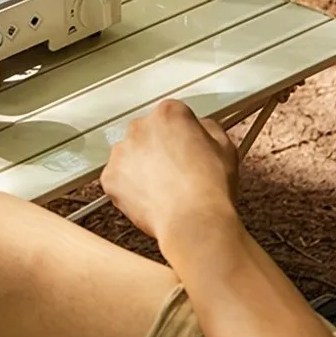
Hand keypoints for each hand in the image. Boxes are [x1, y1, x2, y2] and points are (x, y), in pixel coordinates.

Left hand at [100, 99, 239, 243]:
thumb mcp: (225, 147)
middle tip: (175, 171)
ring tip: (163, 188)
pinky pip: (118, 179)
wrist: (194, 222)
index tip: (185, 148)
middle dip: (157, 148)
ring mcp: (121, 151)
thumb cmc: (211, 188)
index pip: (171, 116)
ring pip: (129, 155)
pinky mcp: (110, 176)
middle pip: (146, 133)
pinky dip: (129, 188)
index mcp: (169, 113)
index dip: (181, 135)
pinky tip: (149, 198)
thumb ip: (208, 127)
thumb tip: (199, 126)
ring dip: (141, 166)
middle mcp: (140, 126)